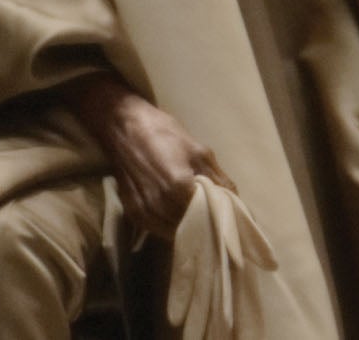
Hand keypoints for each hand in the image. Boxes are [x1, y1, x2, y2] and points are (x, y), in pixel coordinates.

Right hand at [82, 86, 238, 242]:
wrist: (123, 127)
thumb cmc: (164, 133)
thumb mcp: (199, 151)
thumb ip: (218, 178)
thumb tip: (235, 198)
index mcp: (179, 187)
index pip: (206, 215)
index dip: (217, 215)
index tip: (225, 212)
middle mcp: (159, 204)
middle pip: (188, 226)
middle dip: (201, 223)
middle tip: (211, 216)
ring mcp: (143, 211)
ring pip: (171, 232)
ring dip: (184, 227)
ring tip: (195, 217)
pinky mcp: (131, 212)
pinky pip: (155, 228)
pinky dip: (167, 226)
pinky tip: (176, 216)